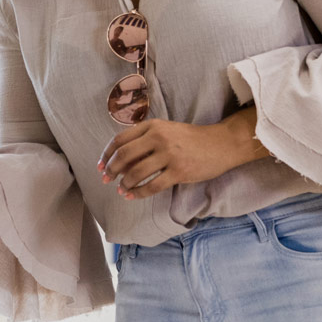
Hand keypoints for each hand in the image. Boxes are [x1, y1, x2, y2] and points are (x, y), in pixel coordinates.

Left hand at [99, 115, 260, 199]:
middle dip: (112, 170)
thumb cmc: (192, 139)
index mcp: (153, 126)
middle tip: (106, 179)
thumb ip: (146, 139)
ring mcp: (169, 155)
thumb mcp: (167, 130)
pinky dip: (139, 193)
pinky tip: (133, 196)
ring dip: (125, 184)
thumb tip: (121, 158)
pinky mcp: (179, 171)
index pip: (121, 139)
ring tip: (122, 189)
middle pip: (125, 156)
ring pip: (137, 172)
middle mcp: (159, 138)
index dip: (107, 154)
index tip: (101, 165)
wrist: (221, 144)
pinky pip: (153, 185)